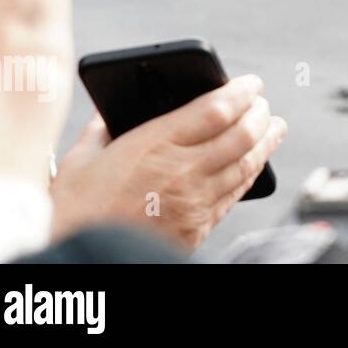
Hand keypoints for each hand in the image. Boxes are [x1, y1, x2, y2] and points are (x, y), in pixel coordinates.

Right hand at [50, 76, 286, 250]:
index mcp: (154, 145)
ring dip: (266, 142)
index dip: (242, 91)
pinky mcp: (198, 228)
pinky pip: (235, 195)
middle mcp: (183, 172)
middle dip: (260, 114)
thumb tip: (109, 109)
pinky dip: (250, 174)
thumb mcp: (79, 161)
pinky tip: (255, 164)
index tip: (251, 82)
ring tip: (275, 127)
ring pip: (247, 165)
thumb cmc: (72, 213)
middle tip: (264, 103)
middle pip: (243, 135)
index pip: (217, 109)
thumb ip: (100, 129)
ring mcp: (195, 202)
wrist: (79, 264)